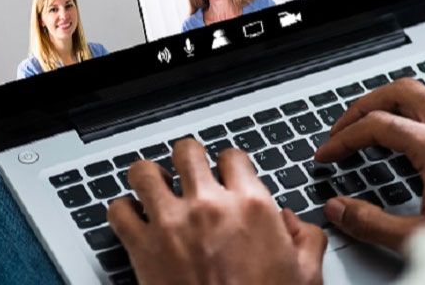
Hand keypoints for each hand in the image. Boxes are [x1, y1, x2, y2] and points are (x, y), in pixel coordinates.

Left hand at [109, 139, 325, 284]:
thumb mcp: (306, 274)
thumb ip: (305, 238)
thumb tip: (291, 221)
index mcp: (251, 207)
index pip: (232, 157)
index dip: (227, 165)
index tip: (223, 175)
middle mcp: (209, 206)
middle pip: (186, 152)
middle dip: (187, 161)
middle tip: (187, 176)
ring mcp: (171, 223)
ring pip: (144, 172)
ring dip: (149, 179)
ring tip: (155, 190)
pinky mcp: (142, 246)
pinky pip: (118, 210)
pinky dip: (122, 211)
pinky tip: (134, 219)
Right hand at [313, 79, 424, 249]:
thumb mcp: (421, 237)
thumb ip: (371, 223)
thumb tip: (338, 208)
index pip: (377, 125)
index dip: (343, 138)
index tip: (329, 153)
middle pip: (400, 91)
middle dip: (365, 105)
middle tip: (346, 126)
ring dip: (398, 99)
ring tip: (379, 118)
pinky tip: (423, 124)